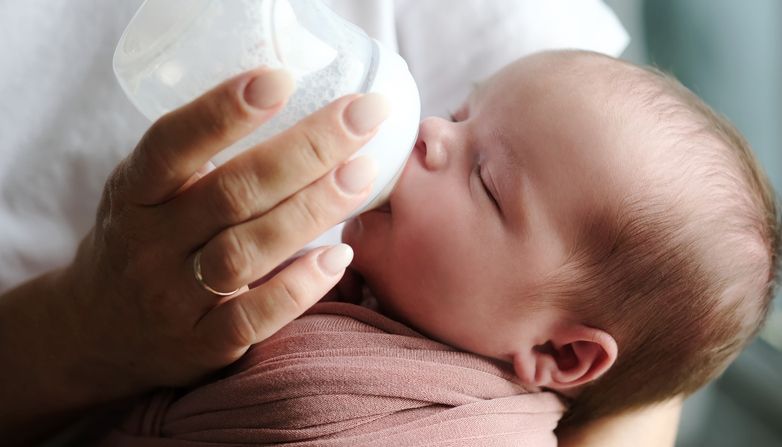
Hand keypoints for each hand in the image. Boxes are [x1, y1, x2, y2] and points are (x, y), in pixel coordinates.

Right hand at [59, 68, 387, 399]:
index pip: (171, 144)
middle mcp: (150, 243)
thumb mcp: (147, 192)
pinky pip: (256, 316)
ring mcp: (174, 297)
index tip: (281, 77)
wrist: (98, 330)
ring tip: (362, 173)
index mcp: (134, 193)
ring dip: (311, 210)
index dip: (222, 110)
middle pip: (231, 192)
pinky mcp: (203, 343)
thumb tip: (299, 115)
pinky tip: (340, 255)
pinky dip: (301, 286)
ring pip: (246, 251)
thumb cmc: (143, 240)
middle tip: (363, 116)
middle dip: (305, 150)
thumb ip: (199, 161)